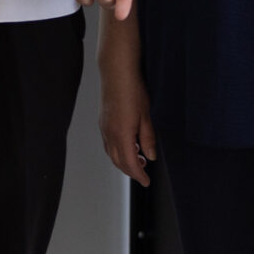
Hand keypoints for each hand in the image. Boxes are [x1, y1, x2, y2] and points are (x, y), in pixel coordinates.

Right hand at [99, 51, 155, 184]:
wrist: (116, 72)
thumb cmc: (132, 90)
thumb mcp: (146, 116)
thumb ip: (148, 139)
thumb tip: (151, 156)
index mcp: (121, 134)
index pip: (130, 163)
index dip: (139, 175)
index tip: (146, 182)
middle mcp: (109, 133)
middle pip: (118, 161)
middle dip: (131, 171)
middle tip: (144, 174)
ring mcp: (104, 127)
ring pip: (111, 153)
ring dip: (124, 161)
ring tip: (139, 160)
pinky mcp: (103, 122)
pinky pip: (108, 144)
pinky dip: (118, 151)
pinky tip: (128, 146)